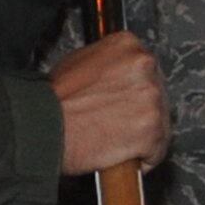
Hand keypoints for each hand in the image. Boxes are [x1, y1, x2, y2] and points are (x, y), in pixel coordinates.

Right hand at [51, 32, 169, 175]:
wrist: (44, 127)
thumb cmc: (54, 100)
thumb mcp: (77, 62)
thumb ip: (106, 64)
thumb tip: (114, 74)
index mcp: (128, 45)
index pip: (147, 70)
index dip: (135, 92)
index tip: (126, 103)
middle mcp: (144, 66)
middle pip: (158, 95)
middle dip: (141, 112)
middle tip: (117, 124)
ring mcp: (151, 97)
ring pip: (160, 123)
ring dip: (143, 136)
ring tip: (115, 140)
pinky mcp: (152, 129)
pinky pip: (157, 150)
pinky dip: (143, 158)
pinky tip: (121, 154)